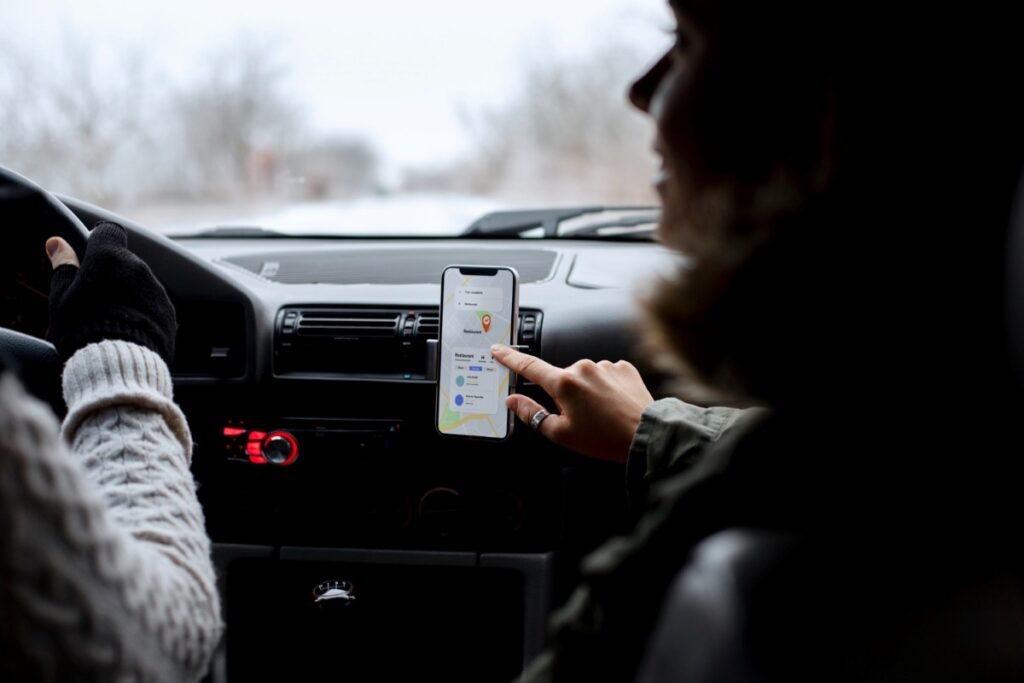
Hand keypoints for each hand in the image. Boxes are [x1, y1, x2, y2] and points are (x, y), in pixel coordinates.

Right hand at [46, 222, 176, 361]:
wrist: (119, 364)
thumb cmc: (82, 328)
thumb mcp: (62, 297)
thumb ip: (63, 267)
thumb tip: (57, 243)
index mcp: (110, 258)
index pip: (108, 232)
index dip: (98, 240)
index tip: (89, 254)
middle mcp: (139, 268)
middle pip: (125, 261)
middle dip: (111, 273)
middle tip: (94, 298)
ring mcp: (157, 291)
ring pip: (140, 283)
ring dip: (127, 293)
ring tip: (110, 319)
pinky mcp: (168, 313)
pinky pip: (153, 304)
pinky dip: (142, 312)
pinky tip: (127, 330)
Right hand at [491, 344, 653, 462]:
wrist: (646, 434)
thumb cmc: (605, 438)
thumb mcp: (561, 434)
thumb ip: (532, 414)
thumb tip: (513, 400)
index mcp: (564, 383)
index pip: (529, 366)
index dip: (511, 358)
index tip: (499, 350)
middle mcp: (583, 367)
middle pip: (562, 378)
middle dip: (565, 395)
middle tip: (581, 419)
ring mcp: (605, 365)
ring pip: (585, 377)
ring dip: (588, 392)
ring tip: (603, 416)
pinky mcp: (624, 367)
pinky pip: (606, 375)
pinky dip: (606, 388)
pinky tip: (614, 405)